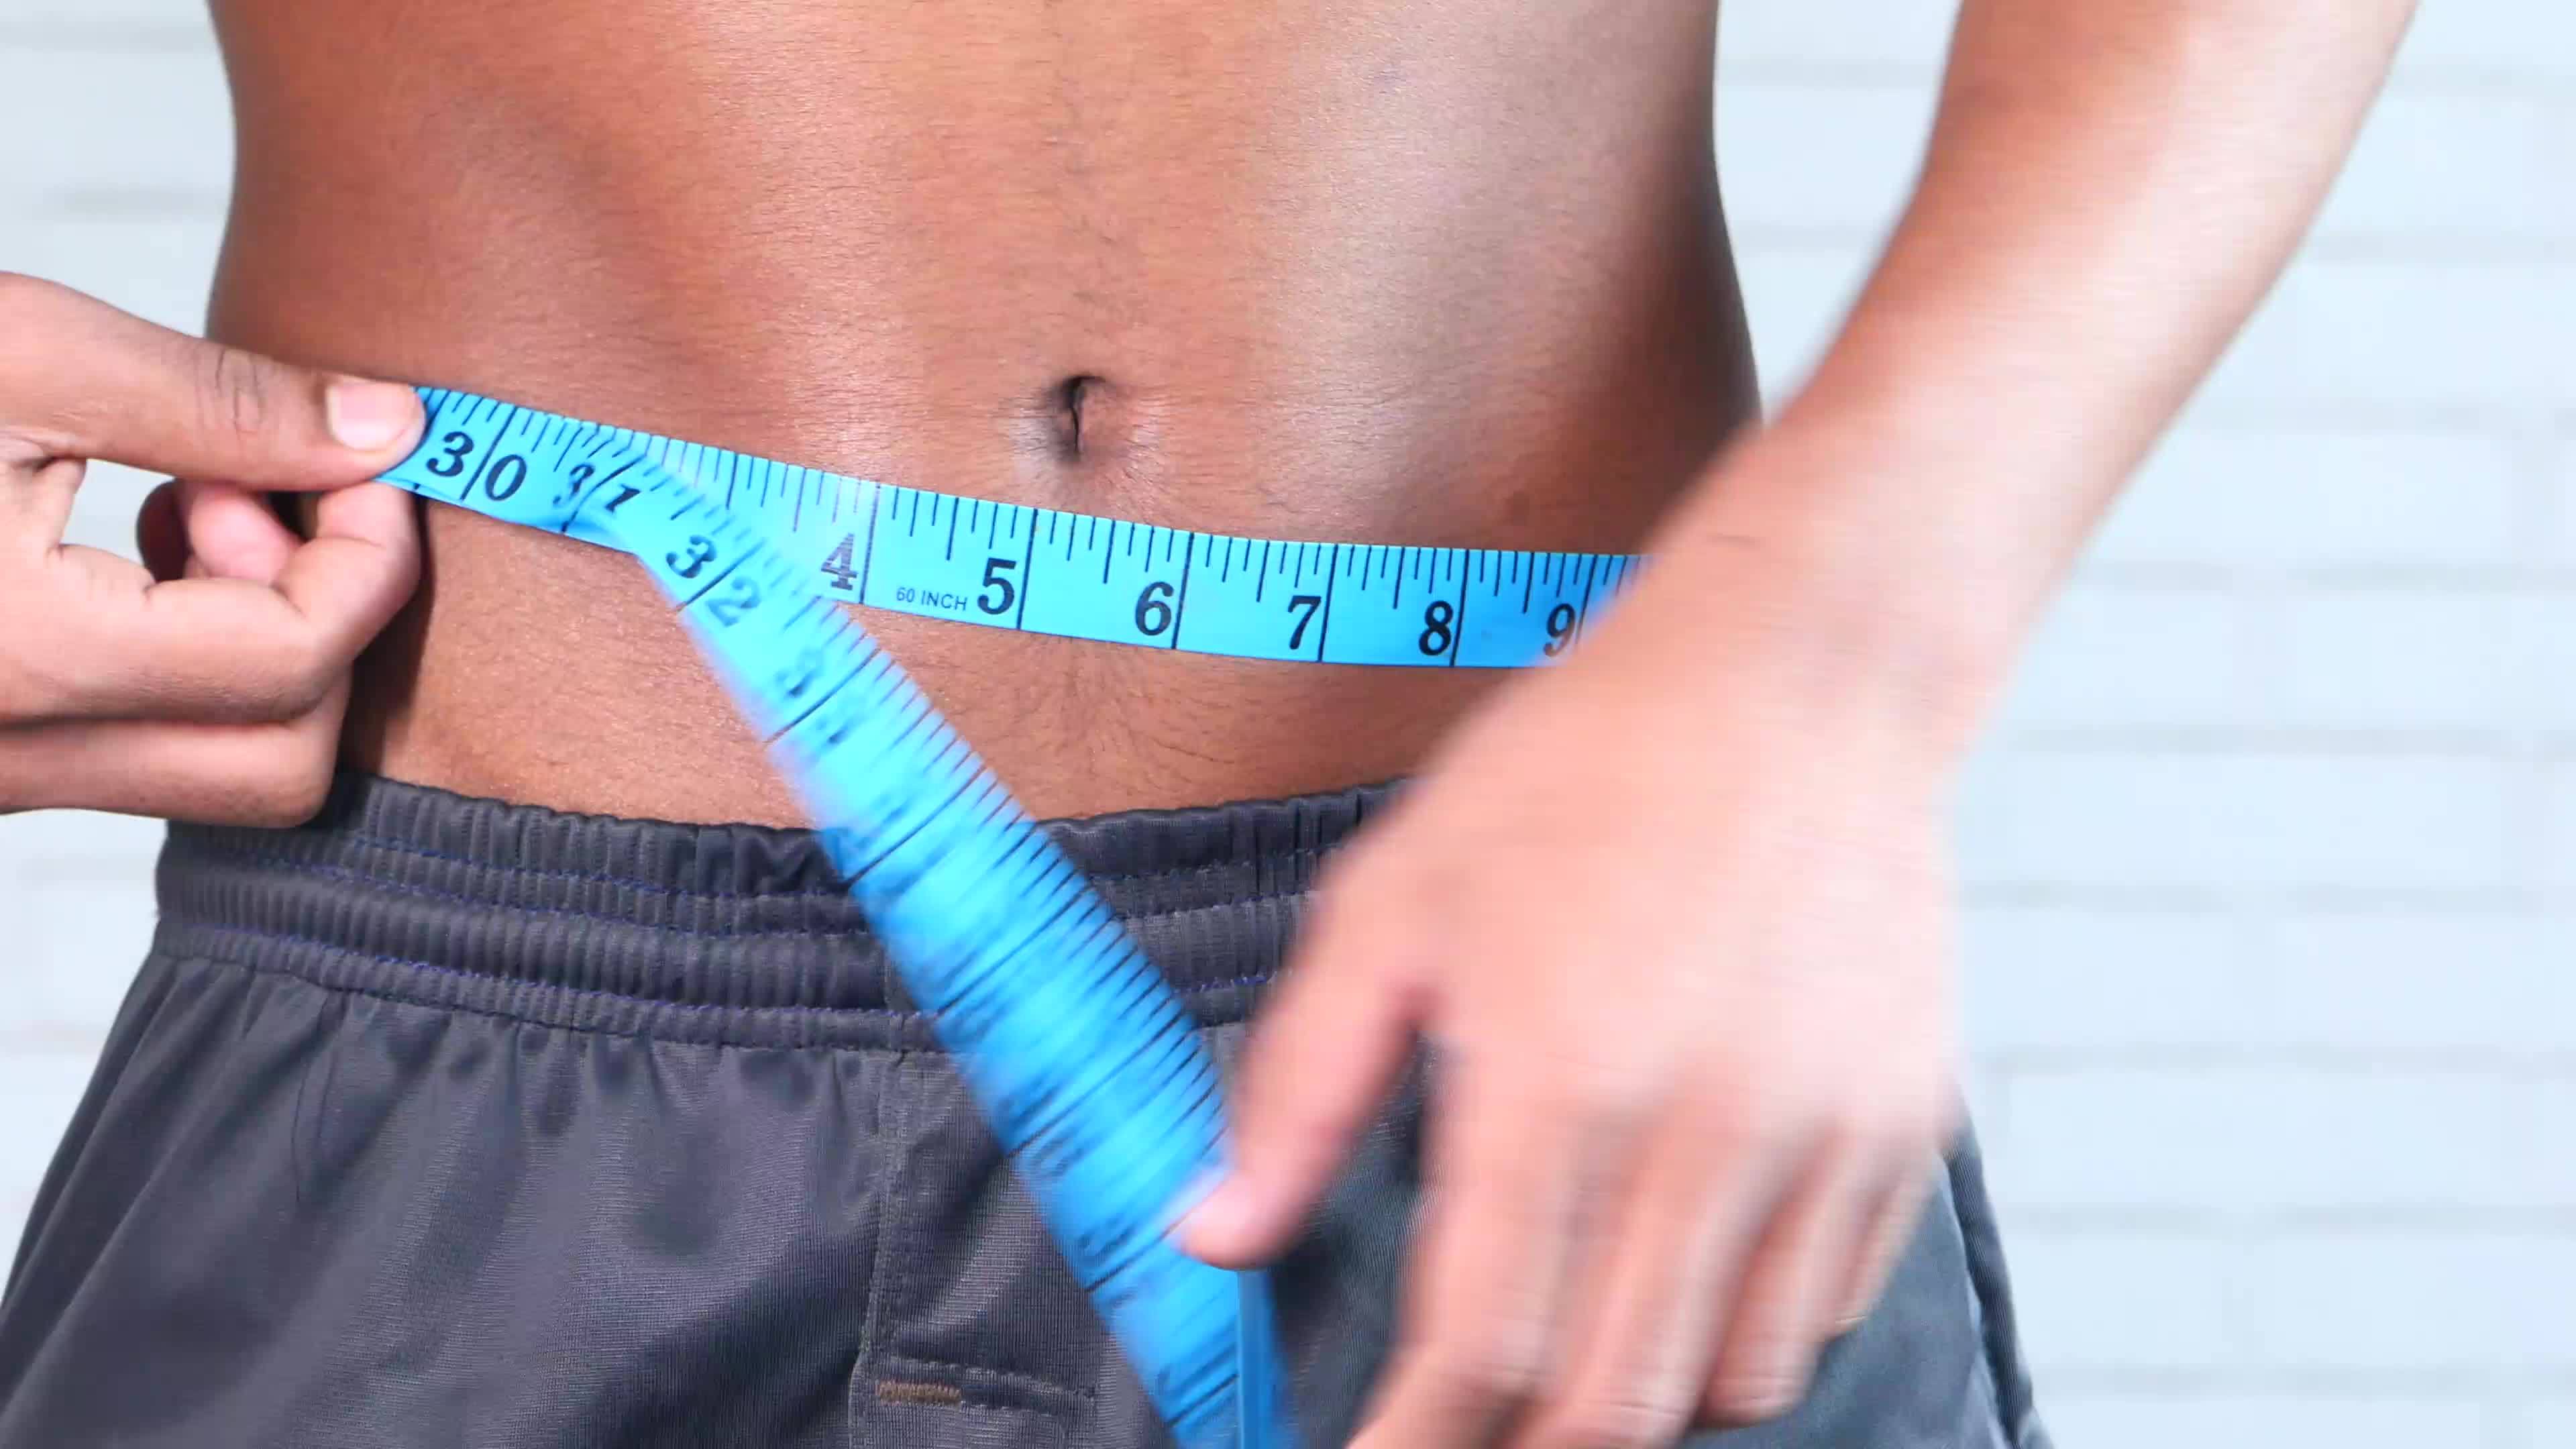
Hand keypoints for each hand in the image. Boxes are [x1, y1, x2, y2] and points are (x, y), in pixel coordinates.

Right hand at [0, 274, 424, 823]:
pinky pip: (137, 753)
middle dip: (321, 624)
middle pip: (282, 765)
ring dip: (259, 644)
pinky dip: (186, 663)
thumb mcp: (15, 350)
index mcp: (15, 660)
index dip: (372, 555)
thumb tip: (389, 429)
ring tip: (183, 503)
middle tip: (251, 493)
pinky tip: (130, 548)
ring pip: (215, 771)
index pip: (297, 662)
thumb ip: (220, 402)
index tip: (361, 456)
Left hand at [1182, 569, 1964, 1447]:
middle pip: (1612, 1403)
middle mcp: (1706, 1129)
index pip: (1481, 1345)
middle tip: (1462, 1426)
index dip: (1414, 1445)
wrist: (1795, 680)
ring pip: (1737, 1382)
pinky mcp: (1905, 1127)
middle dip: (1519, 1448)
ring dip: (1638, 1399)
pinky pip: (1828, 1304)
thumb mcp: (1390, 903)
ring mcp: (1825, 1136)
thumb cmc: (1582, 774)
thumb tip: (1211, 1237)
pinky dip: (1746, 1328)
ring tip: (1575, 1343)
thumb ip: (1296, 1090)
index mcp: (1559, 1077)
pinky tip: (1684, 1262)